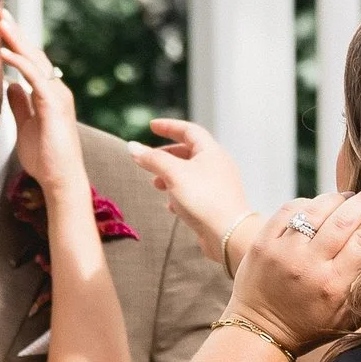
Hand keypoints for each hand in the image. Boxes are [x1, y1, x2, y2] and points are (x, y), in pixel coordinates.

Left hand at [0, 8, 83, 204]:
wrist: (60, 181)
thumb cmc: (45, 158)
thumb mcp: (25, 125)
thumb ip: (20, 103)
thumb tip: (10, 85)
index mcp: (49, 94)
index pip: (30, 61)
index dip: (15, 42)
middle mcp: (56, 90)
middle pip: (34, 54)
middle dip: (16, 32)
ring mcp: (57, 96)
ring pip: (36, 60)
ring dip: (17, 40)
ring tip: (0, 22)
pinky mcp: (54, 106)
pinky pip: (35, 78)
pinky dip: (19, 63)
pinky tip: (4, 52)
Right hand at [136, 118, 250, 269]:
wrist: (228, 234)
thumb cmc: (203, 199)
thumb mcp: (173, 174)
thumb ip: (152, 159)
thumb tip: (132, 147)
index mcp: (211, 151)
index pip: (189, 130)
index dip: (169, 126)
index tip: (151, 126)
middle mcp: (218, 165)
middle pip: (189, 152)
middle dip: (166, 156)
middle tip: (148, 161)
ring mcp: (218, 185)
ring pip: (190, 174)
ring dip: (170, 176)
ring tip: (155, 184)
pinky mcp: (216, 204)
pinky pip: (195, 193)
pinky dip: (179, 193)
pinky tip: (170, 205)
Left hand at [231, 189, 360, 357]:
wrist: (261, 331)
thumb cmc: (312, 325)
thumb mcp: (350, 316)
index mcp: (333, 286)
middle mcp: (308, 266)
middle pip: (343, 219)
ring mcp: (282, 252)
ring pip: (317, 209)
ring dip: (337, 198)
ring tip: (347, 199)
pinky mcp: (263, 242)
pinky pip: (290, 209)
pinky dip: (309, 203)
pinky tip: (318, 208)